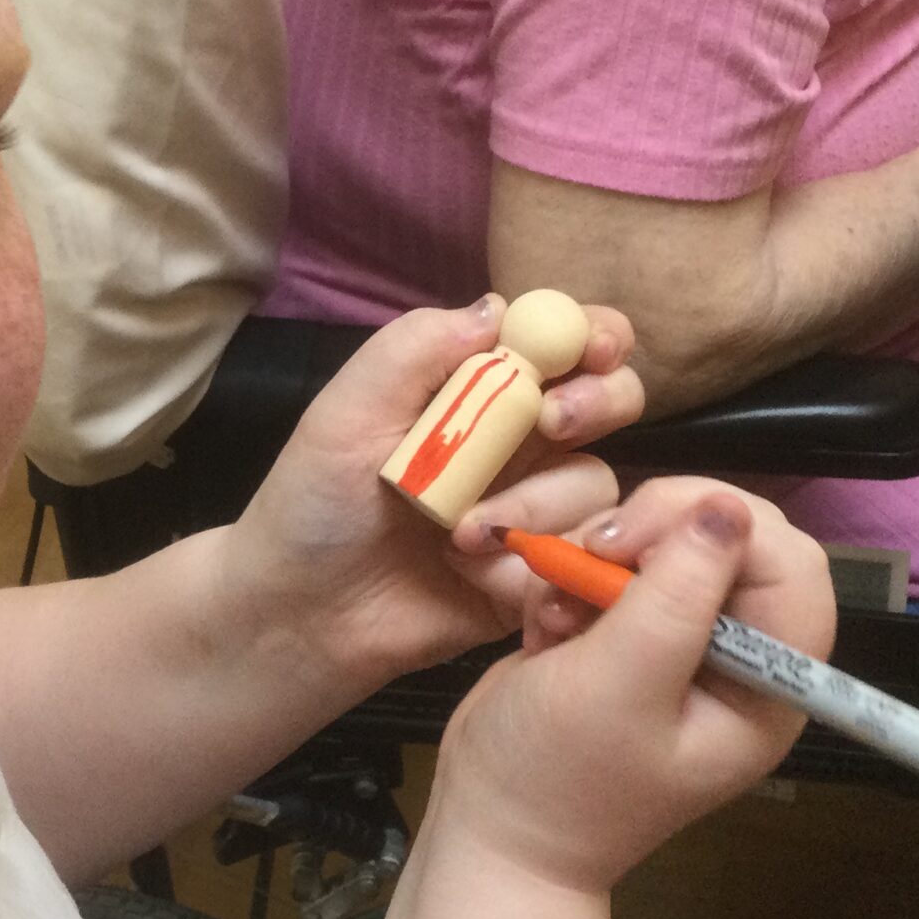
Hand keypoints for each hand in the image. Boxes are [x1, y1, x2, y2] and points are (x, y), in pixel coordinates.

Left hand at [221, 297, 645, 695]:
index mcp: (479, 385)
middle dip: (599, 401)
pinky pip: (580, 557)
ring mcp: (536, 506)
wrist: (304, 611)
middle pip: (614, 398)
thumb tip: (498, 307)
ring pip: (595, 482)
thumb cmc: (317, 501)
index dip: (592, 335)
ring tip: (461, 535)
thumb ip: (416, 348)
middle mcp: (522, 438)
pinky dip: (531, 564)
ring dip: (535, 505)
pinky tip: (474, 576)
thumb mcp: (349, 412)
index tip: (587, 350)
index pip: (562, 339)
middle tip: (553, 423)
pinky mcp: (541, 572)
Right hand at [428, 479, 833, 893]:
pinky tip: (546, 625)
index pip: (788, 563)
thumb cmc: (557, 778)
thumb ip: (675, 596)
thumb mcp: (619, 686)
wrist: (490, 834)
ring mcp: (682, 642)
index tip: (630, 541)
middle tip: (590, 553)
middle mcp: (739, 658)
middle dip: (654, 530)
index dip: (718, 527)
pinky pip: (618, 566)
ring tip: (557, 610)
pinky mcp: (629, 633)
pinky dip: (574, 576)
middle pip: (732, 538)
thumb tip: (726, 507)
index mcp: (767, 685)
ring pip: (667, 540)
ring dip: (600, 557)